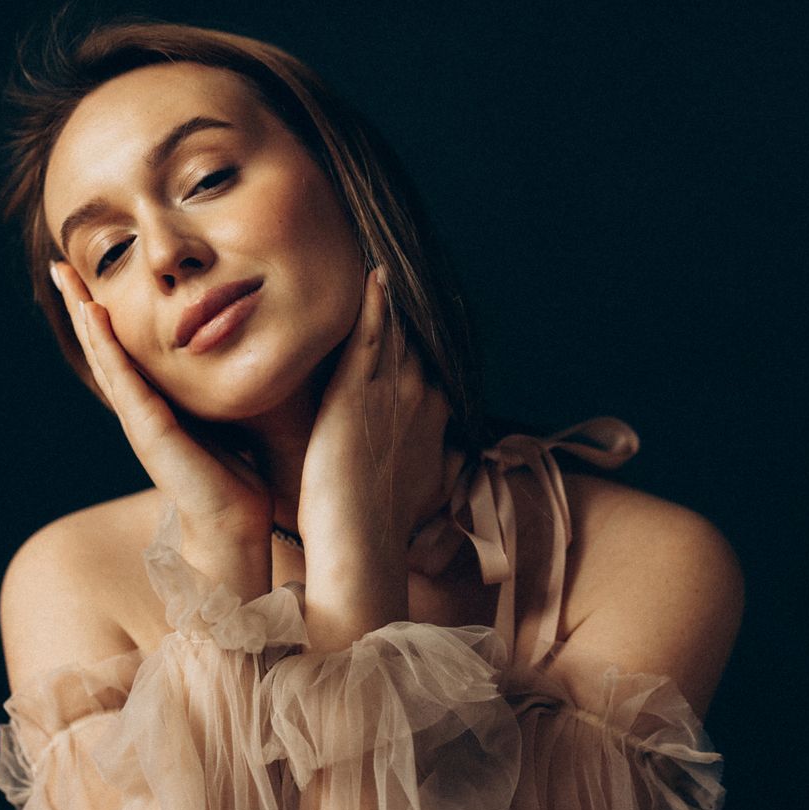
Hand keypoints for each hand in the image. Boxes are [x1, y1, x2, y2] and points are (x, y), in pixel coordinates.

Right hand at [50, 261, 273, 596]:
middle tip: (61, 266)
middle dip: (81, 305)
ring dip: (83, 314)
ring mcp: (139, 420)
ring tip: (68, 278)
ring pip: (104, 356)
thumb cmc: (236, 482)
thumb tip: (232, 367)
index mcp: (156, 407)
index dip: (105, 316)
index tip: (90, 278)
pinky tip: (95, 314)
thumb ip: (213, 399)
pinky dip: (107, 345)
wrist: (234, 527)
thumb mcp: (222, 425)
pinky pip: (124, 378)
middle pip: (102, 347)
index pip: (124, 352)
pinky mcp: (149, 430)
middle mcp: (140, 410)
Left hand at [296, 268, 452, 646]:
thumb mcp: (428, 490)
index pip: (430, 363)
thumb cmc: (386, 524)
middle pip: (417, 339)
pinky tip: (376, 277)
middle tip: (403, 276)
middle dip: (412, 311)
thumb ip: (440, 463)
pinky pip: (371, 336)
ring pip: (397, 331)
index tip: (419, 317)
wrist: (362, 542)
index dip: (423, 340)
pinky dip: (376, 305)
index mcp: (436, 417)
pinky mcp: (356, 391)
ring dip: (394, 299)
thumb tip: (452, 457)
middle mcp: (422, 396)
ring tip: (387, 267)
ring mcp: (391, 391)